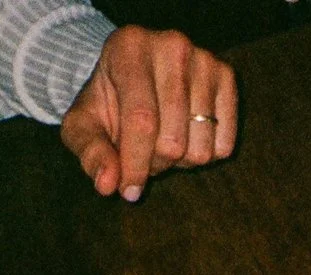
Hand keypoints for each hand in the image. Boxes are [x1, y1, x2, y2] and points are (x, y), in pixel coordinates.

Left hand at [59, 25, 238, 201]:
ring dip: (179, 161)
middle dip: (154, 162)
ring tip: (162, 141)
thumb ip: (90, 153)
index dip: (136, 164)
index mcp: (129, 47)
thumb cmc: (107, 103)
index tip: (129, 191)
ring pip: (200, 148)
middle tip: (141, 151)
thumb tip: (107, 185)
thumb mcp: (83, 125)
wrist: (133, 76)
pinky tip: (186, 136)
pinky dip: (203, 154)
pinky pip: (224, 145)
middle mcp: (172, 45)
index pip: (142, 120)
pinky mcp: (227, 76)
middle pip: (173, 141)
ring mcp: (205, 60)